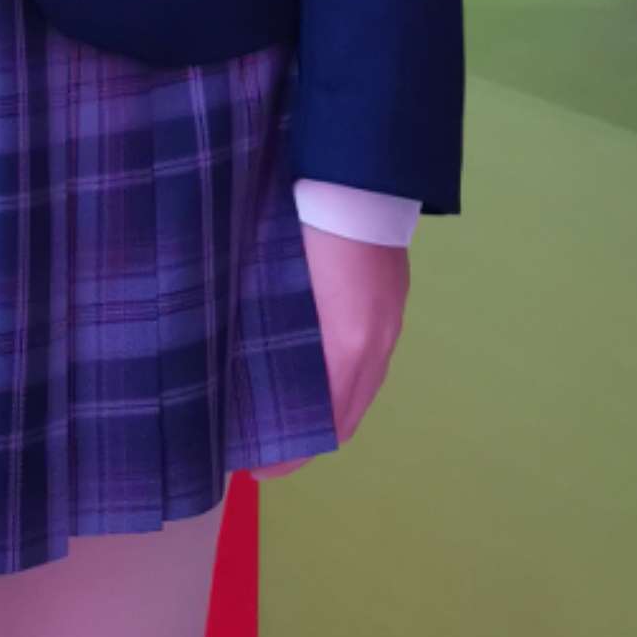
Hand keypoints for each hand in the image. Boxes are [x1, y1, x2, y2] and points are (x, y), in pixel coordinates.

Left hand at [252, 223, 410, 473]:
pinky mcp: (395, 296)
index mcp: (348, 346)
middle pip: (350, 414)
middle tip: (270, 443)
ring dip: (335, 406)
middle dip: (313, 437)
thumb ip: (268, 339)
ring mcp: (392, 318)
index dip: (293, 454)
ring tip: (292, 404)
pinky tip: (323, 361)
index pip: (327, 425)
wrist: (355, 169)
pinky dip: (352, 375)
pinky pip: (375, 356)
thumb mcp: (278, 287)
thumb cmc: (304, 225)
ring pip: (365, 384)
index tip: (257, 467)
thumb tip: (241, 379)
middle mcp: (378, 341)